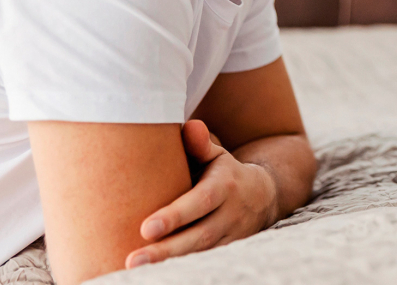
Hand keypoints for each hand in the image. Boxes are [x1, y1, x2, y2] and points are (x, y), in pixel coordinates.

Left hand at [125, 119, 277, 268]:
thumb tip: (190, 127)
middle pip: (199, 236)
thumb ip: (200, 144)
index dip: (176, 216)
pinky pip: (204, 263)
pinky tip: (156, 276)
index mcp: (225, 186)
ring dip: (170, 264)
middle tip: (133, 261)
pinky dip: (182, 269)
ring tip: (136, 271)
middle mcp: (230, 214)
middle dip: (166, 251)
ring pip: (201, 254)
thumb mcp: (216, 155)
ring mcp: (230, 236)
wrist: (263, 196)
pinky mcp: (226, 252)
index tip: (147, 227)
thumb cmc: (224, 173)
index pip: (201, 202)